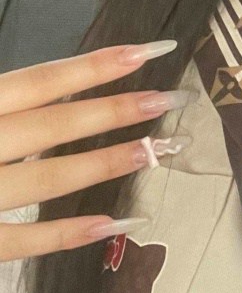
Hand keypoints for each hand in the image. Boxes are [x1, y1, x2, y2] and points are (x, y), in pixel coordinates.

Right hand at [0, 41, 186, 259]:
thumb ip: (6, 102)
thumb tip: (59, 90)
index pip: (42, 80)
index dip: (97, 65)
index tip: (151, 51)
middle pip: (56, 125)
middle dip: (119, 111)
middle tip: (173, 99)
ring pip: (49, 179)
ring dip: (108, 163)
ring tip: (159, 149)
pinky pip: (25, 241)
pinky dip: (71, 233)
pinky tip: (119, 222)